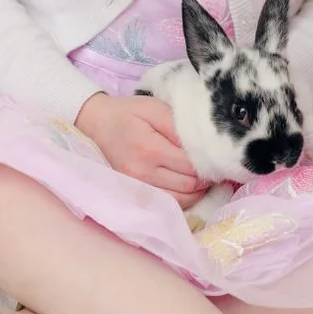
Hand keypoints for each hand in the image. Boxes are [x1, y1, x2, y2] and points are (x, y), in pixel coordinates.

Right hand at [76, 93, 206, 201]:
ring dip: (197, 191)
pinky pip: (167, 204)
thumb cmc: (128, 113)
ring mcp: (137, 185)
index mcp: (150, 149)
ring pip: (181, 200)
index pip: (192, 165)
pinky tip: (186, 186)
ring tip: (201, 177)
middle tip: (212, 165)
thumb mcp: (154, 108)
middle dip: (206, 178)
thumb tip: (202, 146)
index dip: (209, 162)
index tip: (216, 154)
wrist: (96, 124)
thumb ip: (179, 126)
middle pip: (189, 185)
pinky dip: (183, 198)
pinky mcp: (134, 192)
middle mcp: (142, 172)